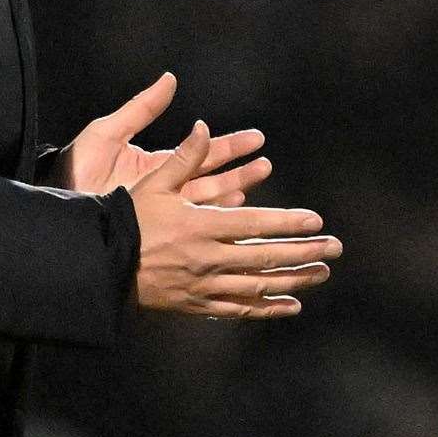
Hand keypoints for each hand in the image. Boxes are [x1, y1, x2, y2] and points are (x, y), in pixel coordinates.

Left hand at [55, 72, 270, 205]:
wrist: (55, 204)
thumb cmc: (76, 166)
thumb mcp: (109, 131)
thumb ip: (142, 107)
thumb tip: (170, 78)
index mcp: (157, 165)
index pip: (201, 153)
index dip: (229, 145)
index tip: (256, 138)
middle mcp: (165, 189)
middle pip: (211, 178)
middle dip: (240, 170)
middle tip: (266, 162)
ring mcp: (162, 211)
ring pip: (206, 201)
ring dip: (234, 192)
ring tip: (258, 182)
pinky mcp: (156, 229)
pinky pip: (191, 224)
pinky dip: (213, 218)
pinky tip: (233, 212)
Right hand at [129, 120, 340, 319]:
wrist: (102, 262)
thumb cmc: (128, 217)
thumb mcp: (154, 182)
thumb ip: (184, 157)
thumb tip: (203, 127)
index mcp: (201, 225)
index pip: (255, 224)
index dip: (288, 222)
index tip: (315, 221)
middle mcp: (208, 258)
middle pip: (266, 257)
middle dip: (305, 252)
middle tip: (335, 248)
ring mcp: (204, 285)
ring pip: (258, 286)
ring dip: (294, 280)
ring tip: (322, 274)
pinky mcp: (197, 304)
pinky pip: (239, 309)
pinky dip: (267, 309)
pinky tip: (290, 305)